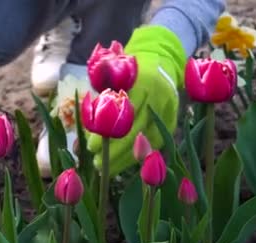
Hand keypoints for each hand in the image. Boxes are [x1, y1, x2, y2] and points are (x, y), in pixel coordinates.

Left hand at [87, 26, 185, 175]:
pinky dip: (142, 155)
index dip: (104, 134)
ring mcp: (168, 108)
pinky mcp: (173, 119)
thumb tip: (82, 128)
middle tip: (95, 163)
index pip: (119, 115)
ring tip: (108, 169)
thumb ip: (100, 99)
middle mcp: (157, 95)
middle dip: (113, 151)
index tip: (89, 146)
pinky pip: (157, 142)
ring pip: (146, 141)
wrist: (160, 59)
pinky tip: (126, 164)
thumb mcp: (113, 76)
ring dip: (126, 158)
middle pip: (133, 131)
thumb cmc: (128, 69)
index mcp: (140, 82)